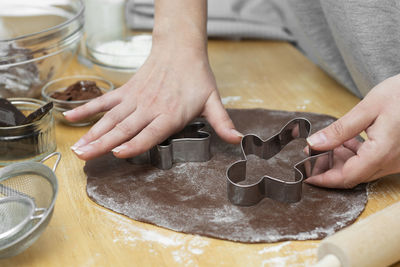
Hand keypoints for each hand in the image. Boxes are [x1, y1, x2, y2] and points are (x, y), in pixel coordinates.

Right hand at [64, 42, 241, 160]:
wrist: (180, 49)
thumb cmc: (197, 77)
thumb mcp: (213, 101)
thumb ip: (222, 123)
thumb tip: (238, 140)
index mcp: (170, 115)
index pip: (150, 133)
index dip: (134, 144)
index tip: (117, 153)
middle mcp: (150, 108)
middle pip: (124, 129)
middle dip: (102, 144)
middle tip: (83, 158)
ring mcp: (135, 99)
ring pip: (110, 118)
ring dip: (91, 133)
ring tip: (76, 147)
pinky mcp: (126, 91)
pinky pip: (104, 101)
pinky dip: (87, 109)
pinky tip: (70, 117)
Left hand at [305, 74, 399, 187]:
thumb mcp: (366, 109)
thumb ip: (339, 130)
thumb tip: (313, 145)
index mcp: (382, 153)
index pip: (347, 176)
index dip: (324, 178)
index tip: (306, 174)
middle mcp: (391, 162)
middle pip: (353, 175)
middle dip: (329, 168)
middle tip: (312, 154)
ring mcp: (397, 161)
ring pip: (362, 169)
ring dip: (341, 160)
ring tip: (325, 145)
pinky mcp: (398, 156)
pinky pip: (372, 162)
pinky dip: (355, 154)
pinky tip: (346, 141)